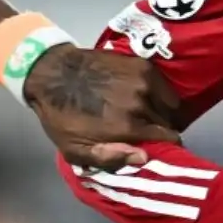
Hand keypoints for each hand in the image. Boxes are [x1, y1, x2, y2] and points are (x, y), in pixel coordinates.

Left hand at [22, 44, 182, 168]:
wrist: (52, 74)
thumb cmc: (62, 117)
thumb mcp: (76, 150)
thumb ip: (111, 158)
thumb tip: (145, 157)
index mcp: (127, 127)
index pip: (170, 140)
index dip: (166, 145)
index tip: (157, 145)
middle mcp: (140, 103)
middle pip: (168, 122)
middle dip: (160, 128)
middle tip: (145, 129)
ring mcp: (142, 81)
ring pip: (168, 104)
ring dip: (159, 110)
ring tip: (144, 112)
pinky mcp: (141, 65)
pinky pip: (164, 85)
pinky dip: (158, 92)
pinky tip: (142, 96)